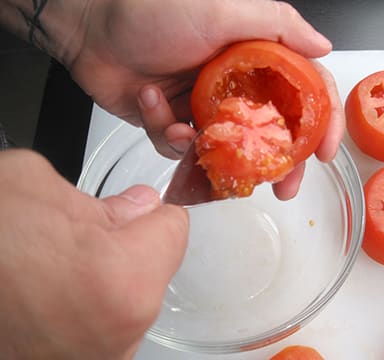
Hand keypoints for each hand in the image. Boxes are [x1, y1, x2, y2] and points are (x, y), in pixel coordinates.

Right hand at [0, 150, 187, 358]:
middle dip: (130, 247)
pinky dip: (88, 309)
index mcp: (122, 278)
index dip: (153, 212)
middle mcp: (121, 332)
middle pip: (156, 268)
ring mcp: (100, 358)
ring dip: (108, 281)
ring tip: (57, 271)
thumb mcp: (35, 187)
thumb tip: (142, 206)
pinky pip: (106, 327)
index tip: (139, 209)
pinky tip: (50, 297)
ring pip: (133, 299)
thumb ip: (107, 199)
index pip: (175, 229)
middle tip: (81, 239)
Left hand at [69, 0, 343, 198]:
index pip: (302, 93)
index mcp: (254, 60)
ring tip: (184, 129)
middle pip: (272, 133)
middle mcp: (235, 86)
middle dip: (278, 163)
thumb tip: (323, 47)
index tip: (322, 152)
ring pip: (227, 149)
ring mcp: (204, 107)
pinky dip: (166, 131)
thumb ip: (277, 26)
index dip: (319, 123)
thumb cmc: (153, 9)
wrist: (93, 26)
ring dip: (208, 149)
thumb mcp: (222, 9)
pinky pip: (182, 147)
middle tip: (283, 187)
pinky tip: (150, 102)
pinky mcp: (175, 122)